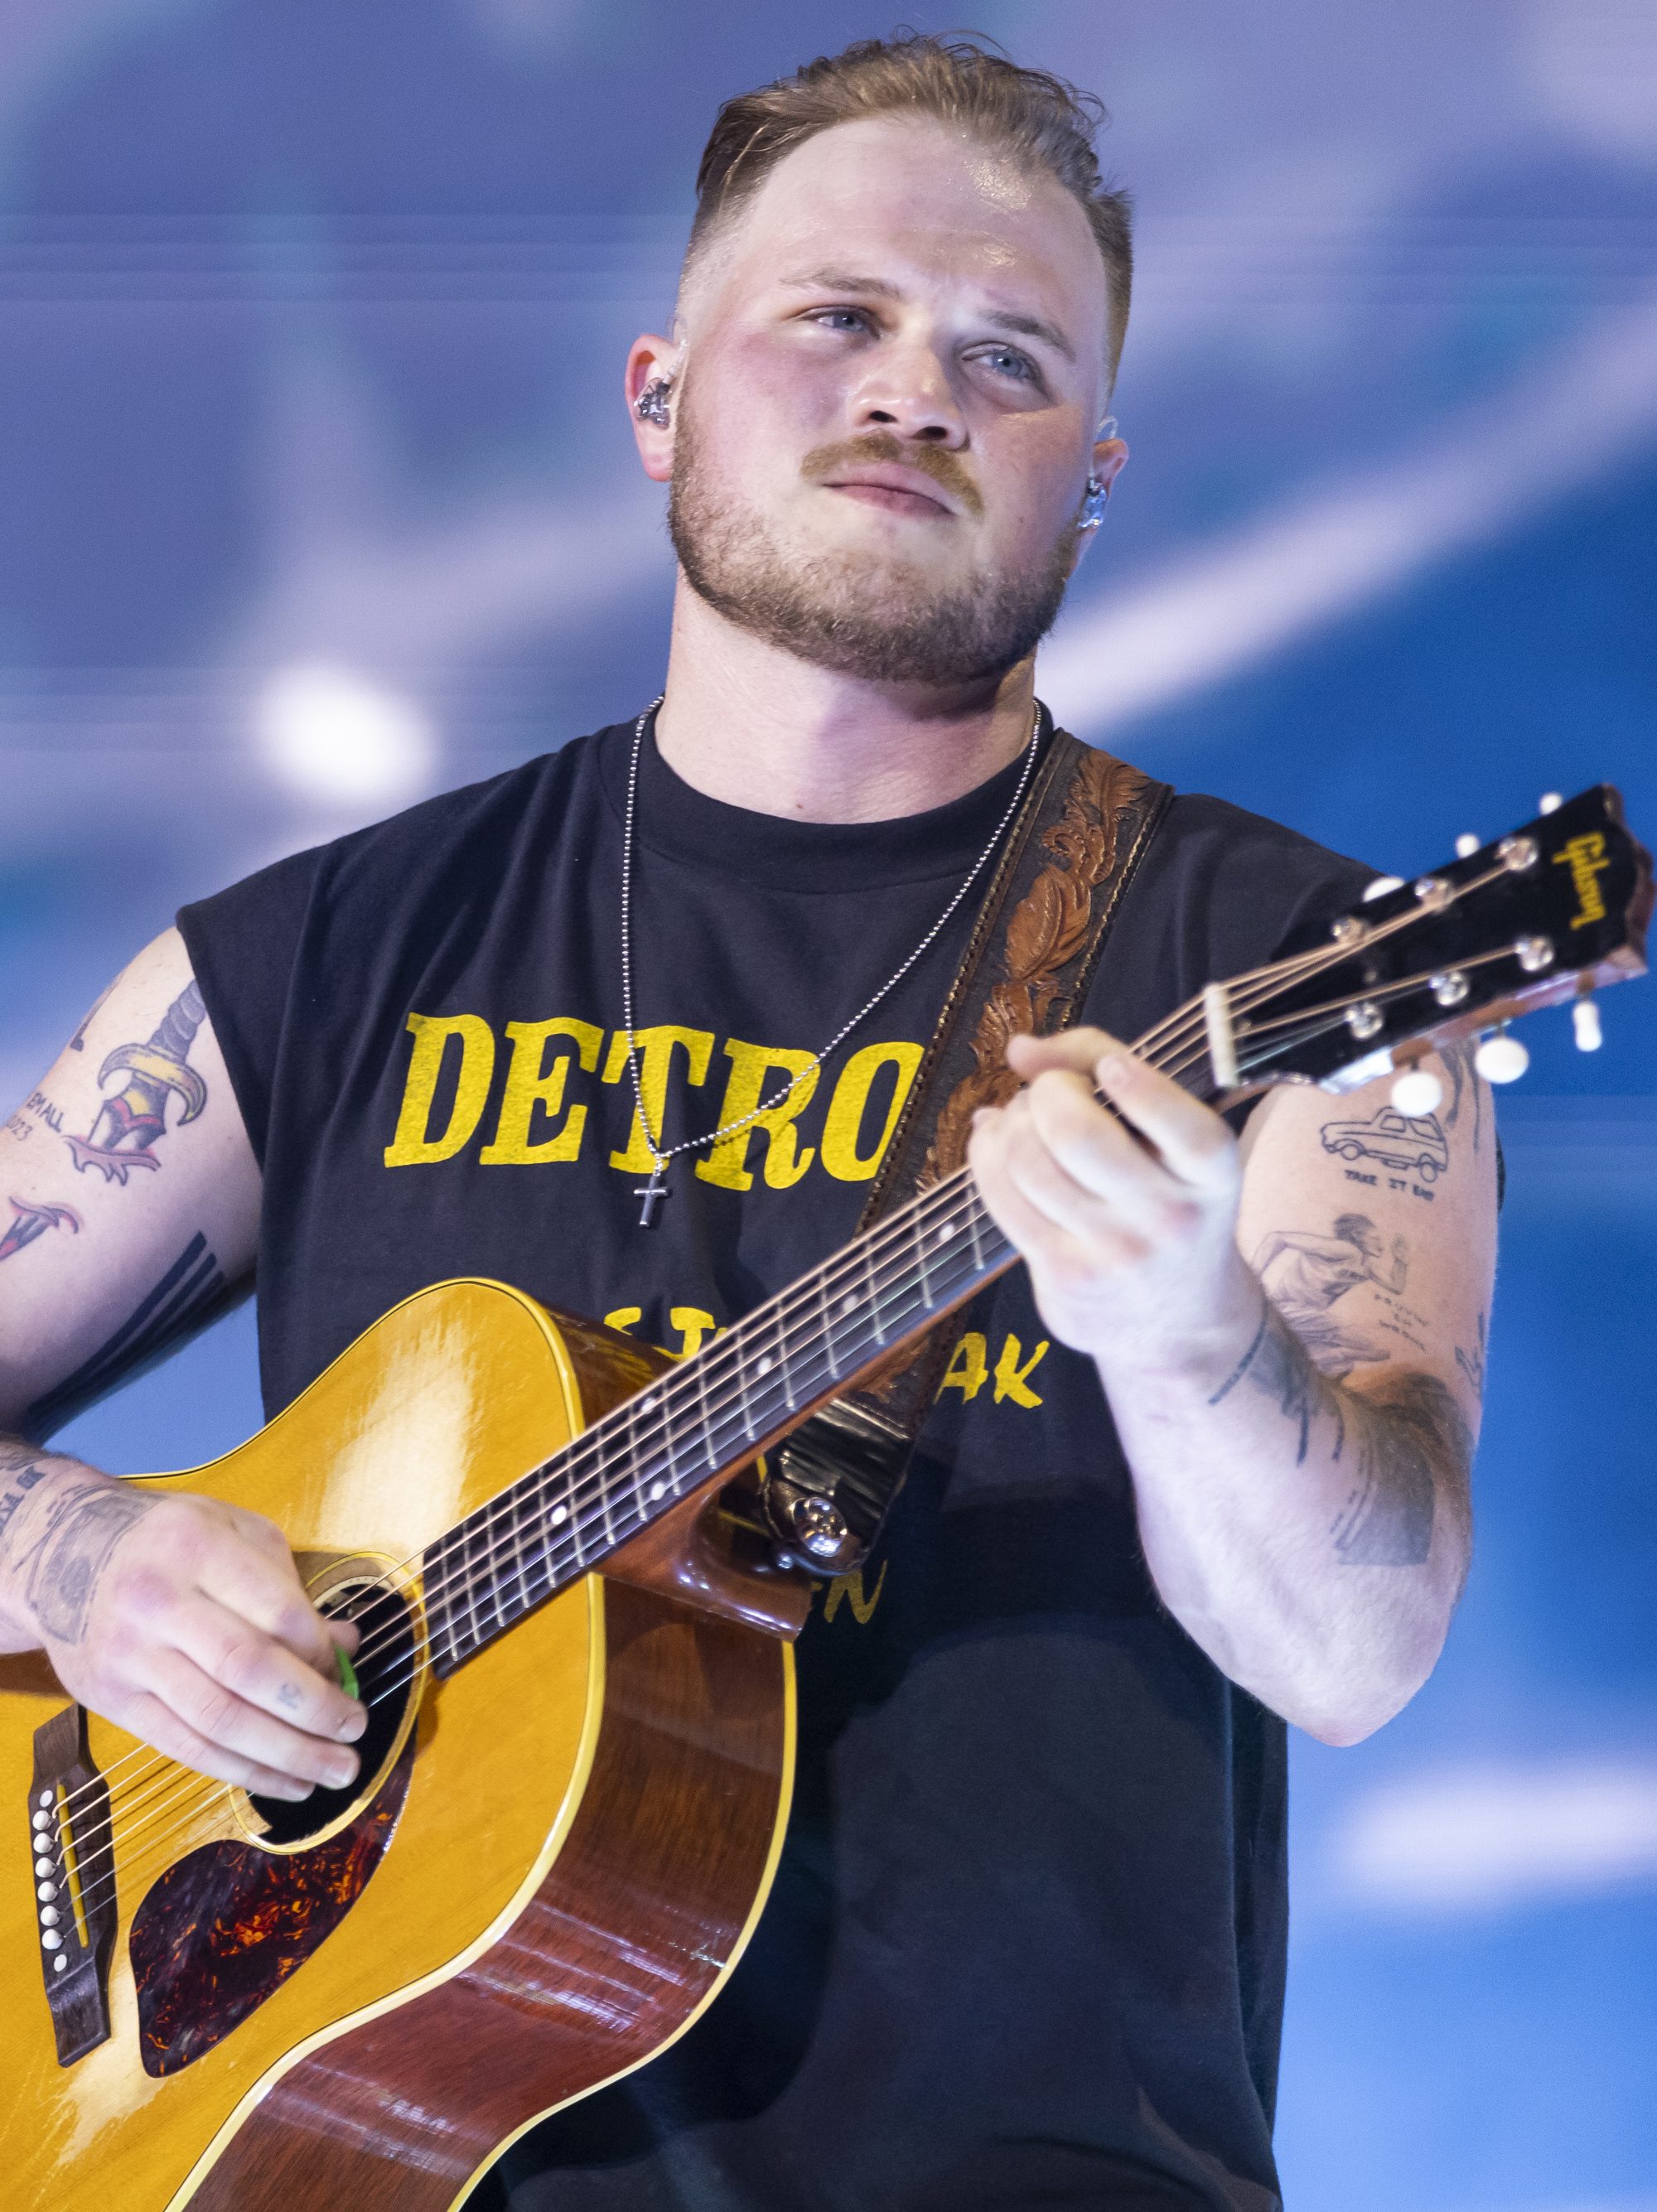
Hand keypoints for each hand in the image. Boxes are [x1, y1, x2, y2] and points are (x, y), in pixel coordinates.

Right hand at [6, 1461, 363, 1800]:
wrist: (60, 1557)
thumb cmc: (168, 1541)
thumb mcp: (233, 1531)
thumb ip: (289, 1586)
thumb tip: (346, 1645)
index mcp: (199, 1548)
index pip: (276, 1613)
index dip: (320, 1653)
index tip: (347, 1672)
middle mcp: (159, 1602)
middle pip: (247, 1671)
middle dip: (313, 1711)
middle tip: (355, 1733)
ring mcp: (131, 1657)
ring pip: (217, 1721)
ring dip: (285, 1755)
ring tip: (334, 1771)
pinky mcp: (113, 1702)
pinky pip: (185, 1747)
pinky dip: (240, 1770)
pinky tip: (282, 1781)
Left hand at [965, 1028, 1256, 1374]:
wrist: (1181, 1322)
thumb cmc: (1167, 1201)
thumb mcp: (1173, 1141)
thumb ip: (1105, 1068)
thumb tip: (1019, 1048)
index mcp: (1212, 1172)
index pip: (1173, 1120)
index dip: (1131, 1081)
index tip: (1109, 1070)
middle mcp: (1170, 1218)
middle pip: (1075, 1133)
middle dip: (1046, 1093)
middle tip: (1051, 1094)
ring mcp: (1114, 1255)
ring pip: (1026, 1163)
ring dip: (1009, 1123)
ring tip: (1022, 1121)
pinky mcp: (1065, 1279)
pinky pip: (1002, 1199)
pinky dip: (986, 1155)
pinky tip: (997, 1146)